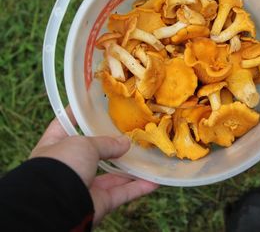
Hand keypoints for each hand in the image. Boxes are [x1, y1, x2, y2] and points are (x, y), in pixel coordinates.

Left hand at [30, 107, 157, 224]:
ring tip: (147, 154)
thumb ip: (105, 142)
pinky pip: (122, 193)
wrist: (57, 207)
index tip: (91, 101)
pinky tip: (155, 180)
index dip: (77, 112)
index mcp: (55, 146)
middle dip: (111, 143)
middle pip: (94, 151)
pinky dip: (139, 187)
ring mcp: (85, 185)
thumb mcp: (83, 144)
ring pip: (112, 174)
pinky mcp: (99, 202)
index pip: (64, 124)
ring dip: (130, 167)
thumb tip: (125, 143)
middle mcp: (69, 166)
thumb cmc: (61, 167)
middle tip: (129, 131)